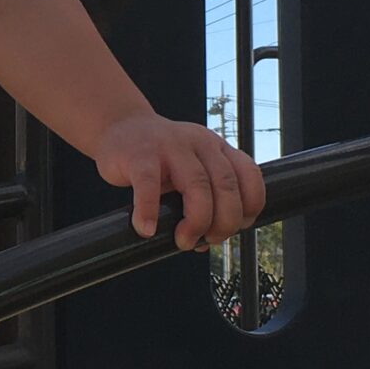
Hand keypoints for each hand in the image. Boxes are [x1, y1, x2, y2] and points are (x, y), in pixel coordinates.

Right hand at [93, 114, 265, 250]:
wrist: (120, 126)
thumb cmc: (157, 157)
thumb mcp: (190, 170)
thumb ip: (203, 200)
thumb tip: (205, 242)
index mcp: (217, 148)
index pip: (249, 175)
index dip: (249, 207)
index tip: (236, 227)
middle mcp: (200, 143)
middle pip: (226, 186)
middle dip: (224, 222)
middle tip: (206, 240)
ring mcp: (170, 146)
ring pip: (197, 185)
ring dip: (196, 222)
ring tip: (183, 240)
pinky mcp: (139, 155)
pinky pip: (148, 185)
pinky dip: (149, 211)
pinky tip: (147, 228)